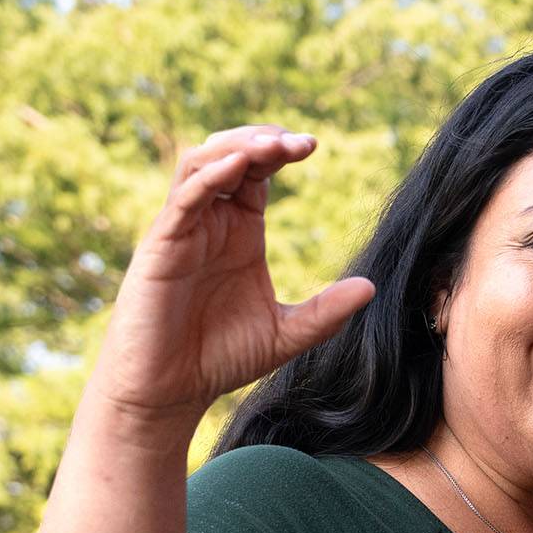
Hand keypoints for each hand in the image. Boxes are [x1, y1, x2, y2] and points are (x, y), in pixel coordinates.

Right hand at [92, 125, 378, 429]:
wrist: (170, 392)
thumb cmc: (219, 359)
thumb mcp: (285, 335)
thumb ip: (325, 312)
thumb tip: (371, 287)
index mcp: (240, 231)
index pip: (258, 173)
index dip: (281, 152)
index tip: (313, 146)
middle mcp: (211, 222)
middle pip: (231, 155)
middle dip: (264, 141)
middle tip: (301, 143)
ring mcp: (183, 229)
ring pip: (201, 164)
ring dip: (236, 147)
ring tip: (271, 145)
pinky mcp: (161, 245)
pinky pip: (184, 199)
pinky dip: (209, 177)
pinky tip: (236, 167)